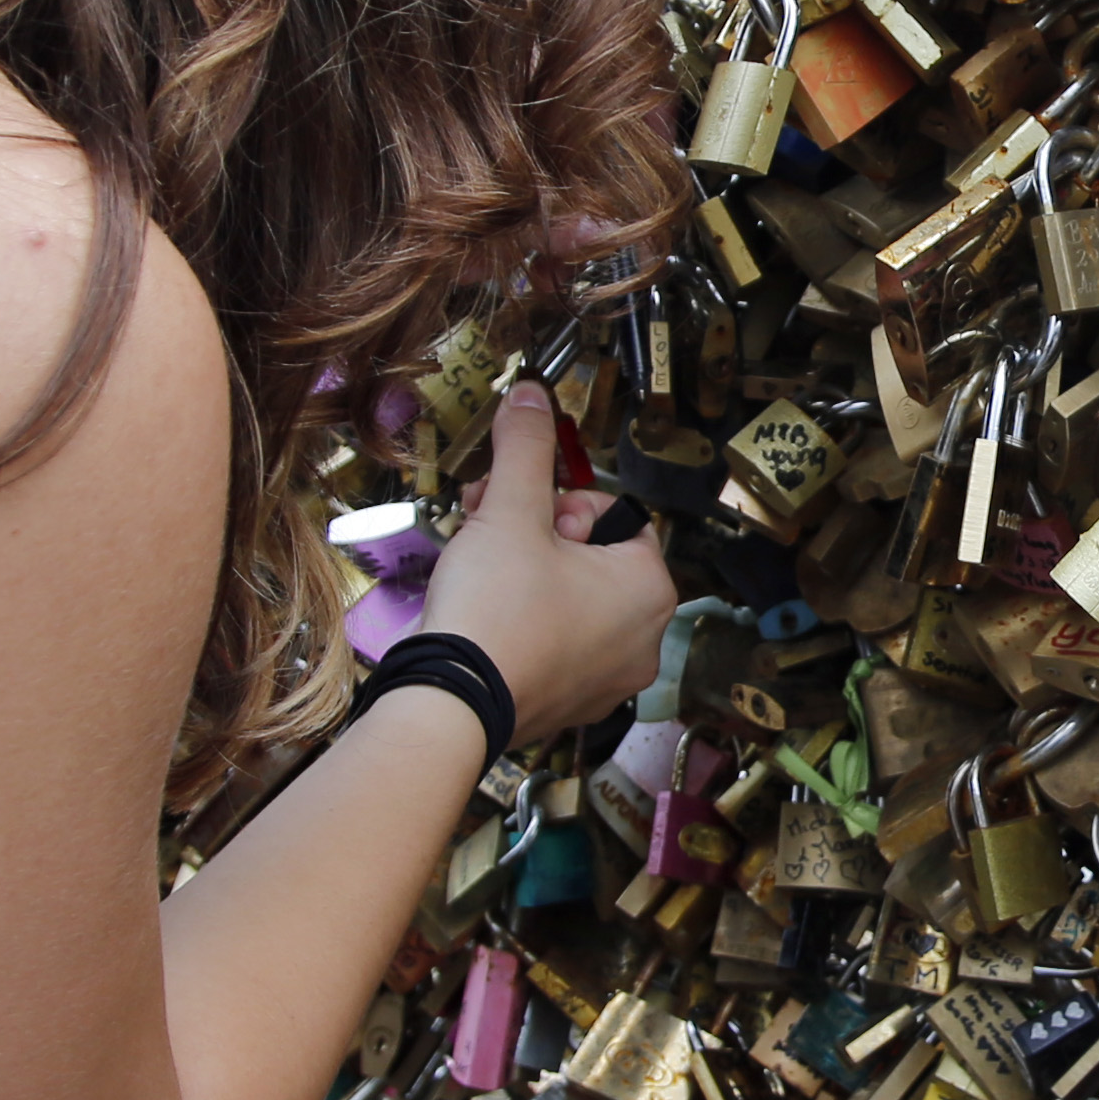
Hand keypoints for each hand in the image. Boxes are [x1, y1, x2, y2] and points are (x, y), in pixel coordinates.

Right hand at [412, 387, 674, 740]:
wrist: (449, 703)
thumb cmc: (493, 611)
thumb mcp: (511, 509)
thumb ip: (527, 447)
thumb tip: (532, 396)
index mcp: (649, 588)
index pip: (616, 514)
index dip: (562, 504)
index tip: (524, 512)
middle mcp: (642, 638)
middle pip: (591, 556)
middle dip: (537, 534)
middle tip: (493, 533)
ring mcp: (607, 679)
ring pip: (569, 598)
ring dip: (526, 573)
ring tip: (481, 571)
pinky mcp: (568, 703)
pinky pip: (552, 642)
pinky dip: (522, 621)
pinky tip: (483, 615)